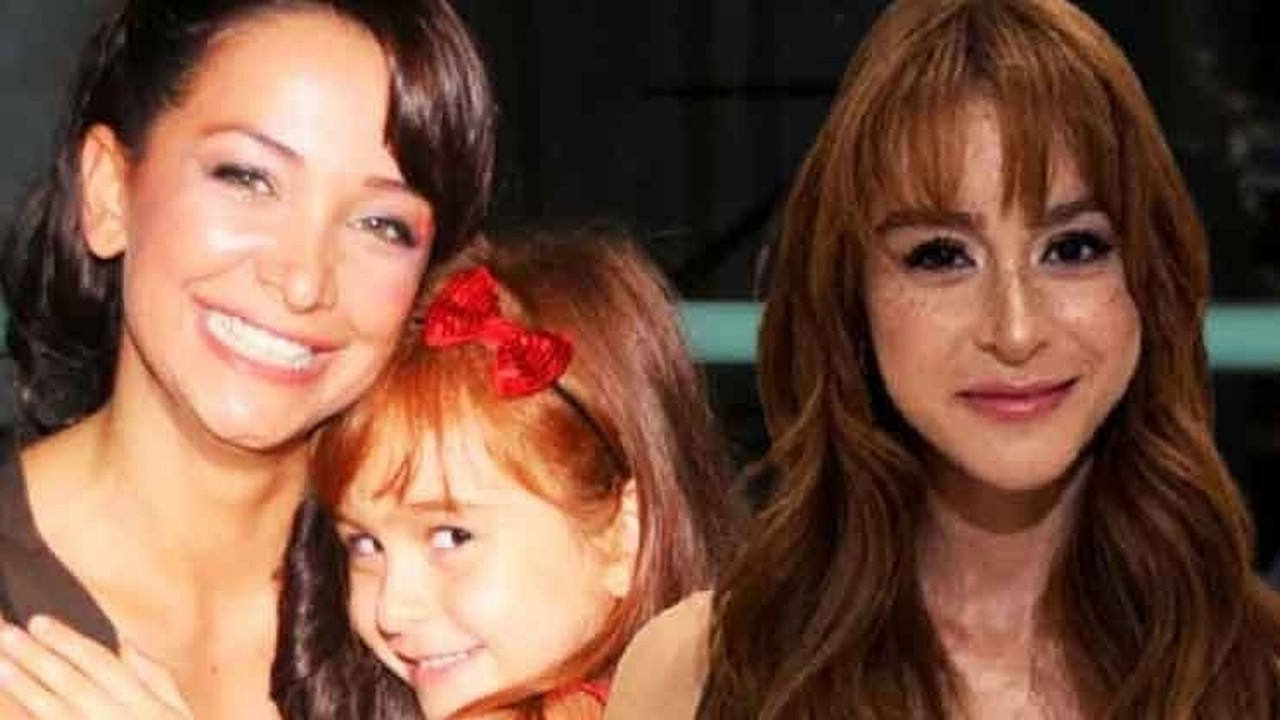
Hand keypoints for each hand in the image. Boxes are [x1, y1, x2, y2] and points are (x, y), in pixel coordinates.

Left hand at [0, 616, 192, 718]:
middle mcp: (116, 717)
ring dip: (25, 687)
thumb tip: (128, 639)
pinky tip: (12, 706)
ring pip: (53, 710)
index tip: (38, 621)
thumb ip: (155, 675)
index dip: (67, 641)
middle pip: (71, 682)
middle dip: (38, 657)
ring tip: (1, 664)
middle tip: (8, 635)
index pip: (99, 663)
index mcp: (142, 701)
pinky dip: (33, 718)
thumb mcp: (178, 709)